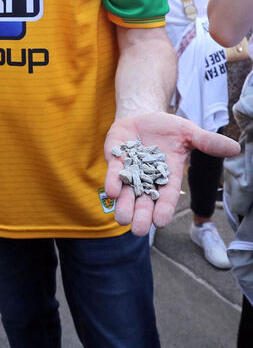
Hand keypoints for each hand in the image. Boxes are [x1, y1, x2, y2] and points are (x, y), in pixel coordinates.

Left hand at [104, 112, 238, 235]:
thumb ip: (207, 142)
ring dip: (124, 206)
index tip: (161, 223)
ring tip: (123, 219)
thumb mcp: (189, 133)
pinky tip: (112, 192)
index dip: (164, 210)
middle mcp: (147, 178)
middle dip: (141, 217)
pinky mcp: (115, 159)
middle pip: (144, 202)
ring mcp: (130, 170)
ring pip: (126, 194)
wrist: (143, 116)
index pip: (167, 197)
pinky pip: (113, 174)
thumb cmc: (169, 129)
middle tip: (138, 230)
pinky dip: (112, 182)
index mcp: (168, 176)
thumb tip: (235, 148)